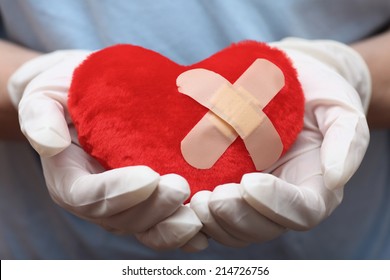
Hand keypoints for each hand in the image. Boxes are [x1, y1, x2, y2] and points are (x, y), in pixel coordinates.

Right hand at [9, 51, 205, 250]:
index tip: (150, 176)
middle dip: (153, 209)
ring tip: (198, 217)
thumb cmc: (68, 95)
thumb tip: (50, 144)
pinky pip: (161, 225)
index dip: (119, 192)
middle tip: (181, 188)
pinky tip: (203, 232)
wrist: (90, 97)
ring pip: (145, 228)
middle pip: (122, 219)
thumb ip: (40, 117)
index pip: (90, 197)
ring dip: (171, 228)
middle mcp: (96, 200)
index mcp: (70, 179)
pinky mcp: (145, 201)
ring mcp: (123, 204)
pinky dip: (181, 234)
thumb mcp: (44, 96)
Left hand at [190, 38, 370, 246]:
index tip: (249, 181)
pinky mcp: (231, 189)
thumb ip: (346, 144)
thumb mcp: (342, 112)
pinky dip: (200, 216)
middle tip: (212, 198)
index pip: (301, 211)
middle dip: (237, 217)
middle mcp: (283, 201)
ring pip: (237, 229)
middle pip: (264, 227)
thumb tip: (335, 179)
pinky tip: (184, 201)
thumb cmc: (319, 98)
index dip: (275, 203)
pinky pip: (216, 215)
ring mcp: (254, 199)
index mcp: (314, 188)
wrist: (291, 85)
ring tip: (195, 202)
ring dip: (214, 222)